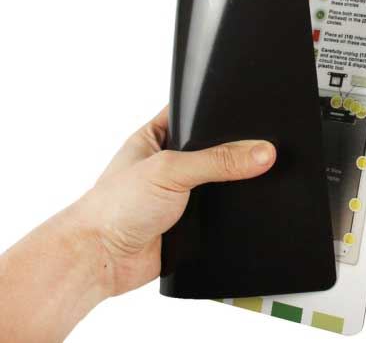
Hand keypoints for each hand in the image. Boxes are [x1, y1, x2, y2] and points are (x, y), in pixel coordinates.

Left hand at [76, 106, 275, 296]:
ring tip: (248, 176)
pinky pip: (218, 211)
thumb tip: (258, 152)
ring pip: (218, 181)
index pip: (193, 115)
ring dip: (229, 183)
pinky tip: (239, 207)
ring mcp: (179, 192)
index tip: (250, 113)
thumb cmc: (114, 206)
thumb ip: (216, 160)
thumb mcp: (169, 170)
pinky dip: (229, 211)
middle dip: (231, 151)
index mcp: (157, 137)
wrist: (101, 259)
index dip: (218, 112)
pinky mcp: (188, 220)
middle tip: (257, 146)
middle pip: (212, 149)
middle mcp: (169, 163)